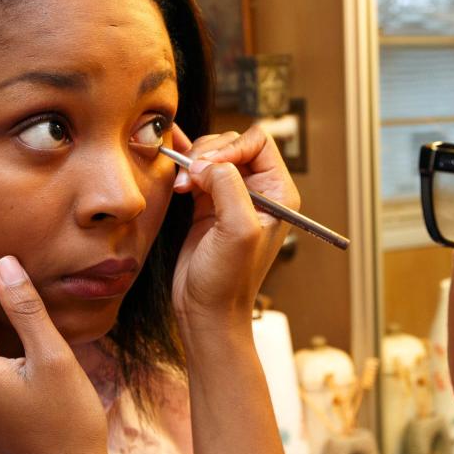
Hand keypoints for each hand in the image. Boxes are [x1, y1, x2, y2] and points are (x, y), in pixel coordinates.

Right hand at [170, 124, 299, 337]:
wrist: (207, 310)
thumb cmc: (229, 281)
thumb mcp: (238, 231)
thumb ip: (228, 187)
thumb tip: (207, 162)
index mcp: (278, 193)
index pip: (258, 143)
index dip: (230, 147)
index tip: (209, 166)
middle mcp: (258, 191)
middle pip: (233, 144)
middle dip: (207, 155)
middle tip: (191, 178)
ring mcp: (231, 197)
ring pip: (212, 155)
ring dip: (193, 163)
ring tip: (182, 186)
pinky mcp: (207, 205)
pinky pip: (197, 172)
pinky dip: (184, 169)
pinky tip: (175, 174)